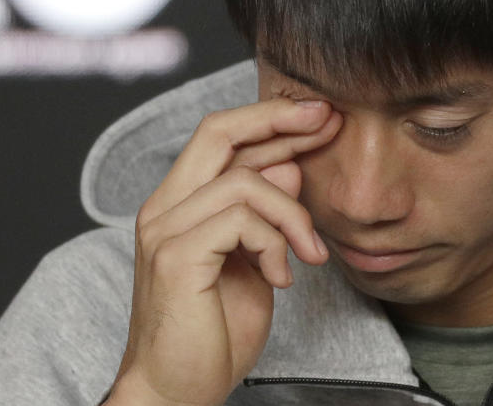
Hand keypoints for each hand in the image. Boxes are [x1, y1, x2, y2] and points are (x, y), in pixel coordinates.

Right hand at [107, 99, 341, 405]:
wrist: (176, 391)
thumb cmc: (213, 331)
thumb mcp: (253, 260)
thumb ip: (264, 212)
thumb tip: (289, 163)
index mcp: (178, 203)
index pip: (220, 136)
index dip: (270, 117)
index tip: (318, 114)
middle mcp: (164, 207)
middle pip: (218, 131)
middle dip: (280, 119)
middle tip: (328, 121)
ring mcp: (165, 229)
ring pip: (243, 180)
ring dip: (292, 212)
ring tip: (309, 251)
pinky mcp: (177, 256)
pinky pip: (241, 220)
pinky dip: (274, 242)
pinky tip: (281, 277)